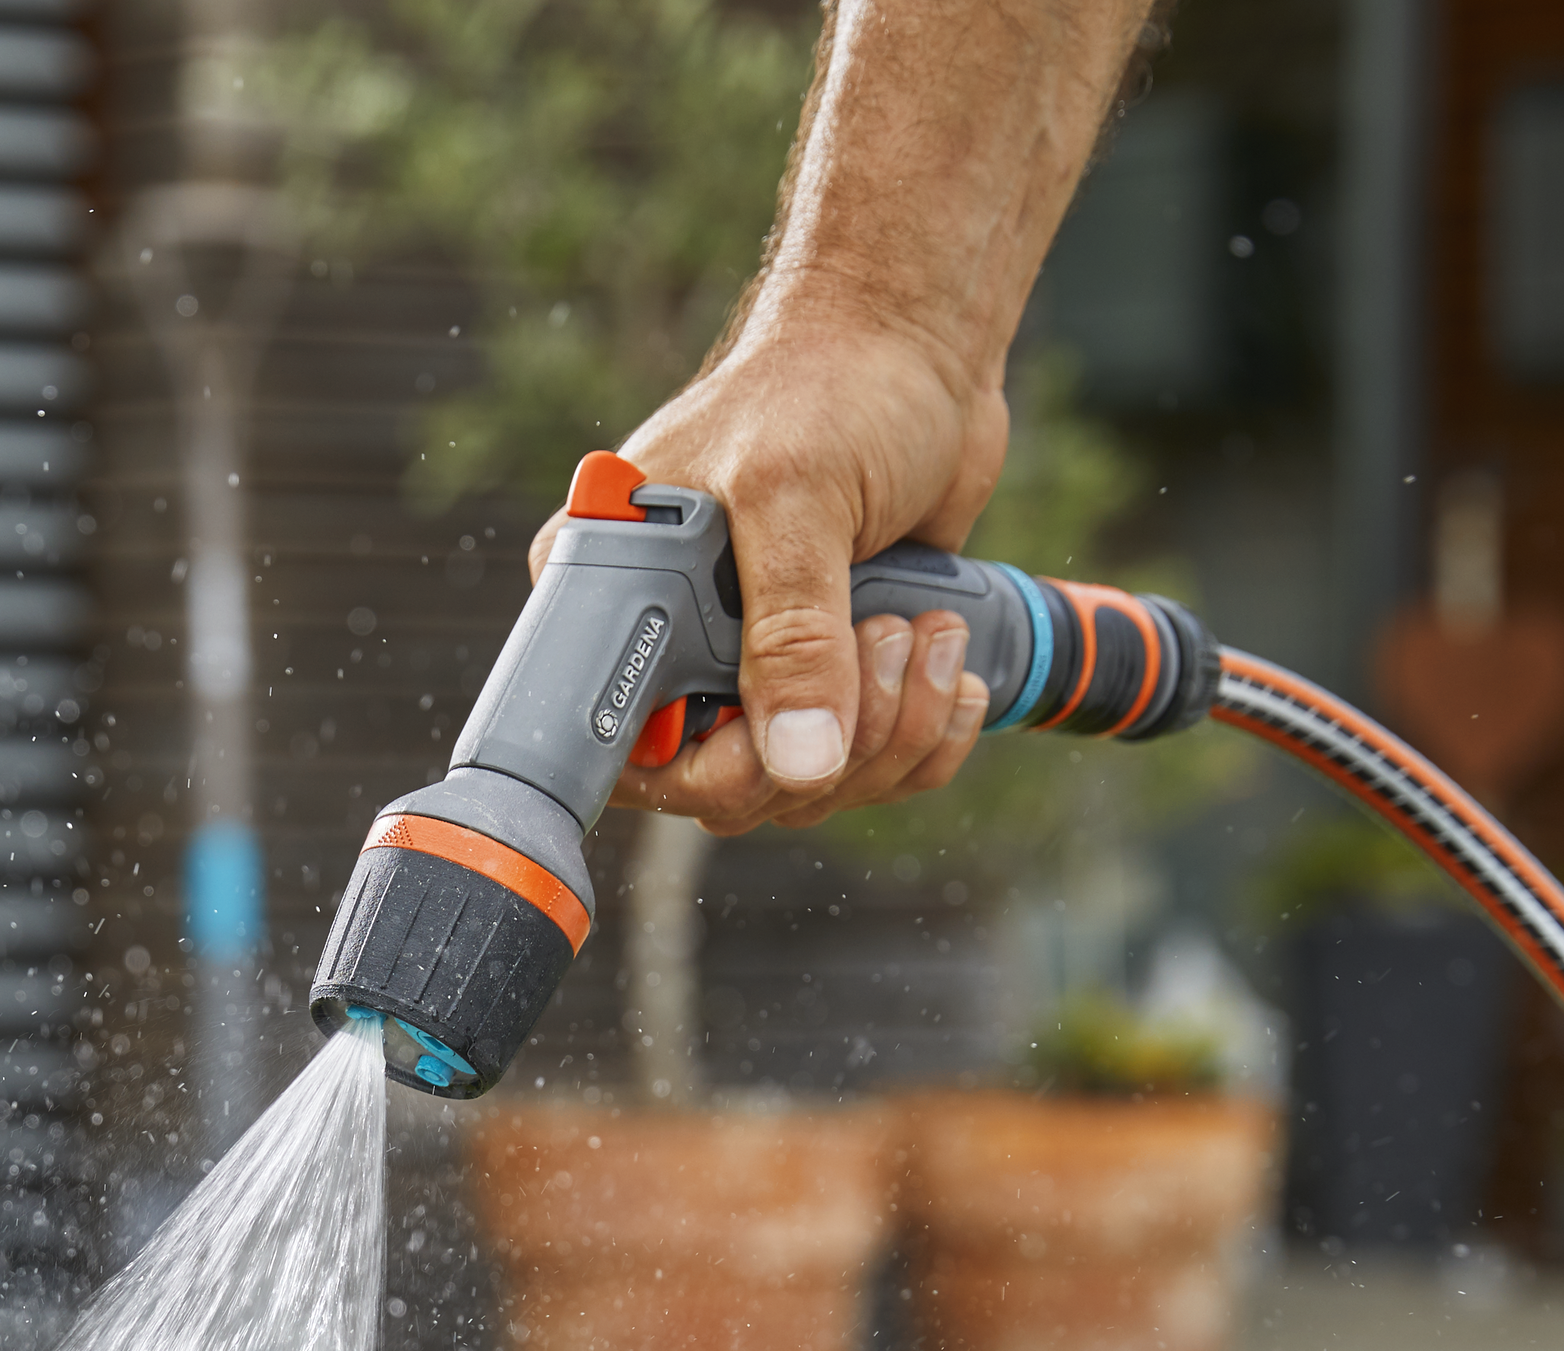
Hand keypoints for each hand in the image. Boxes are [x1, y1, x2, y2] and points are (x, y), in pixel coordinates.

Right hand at [535, 315, 1012, 835]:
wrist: (916, 347)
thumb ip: (792, 631)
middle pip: (729, 790)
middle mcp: (670, 650)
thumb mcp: (797, 497)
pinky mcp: (827, 677)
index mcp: (615, 597)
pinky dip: (924, 735)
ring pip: (808, 788)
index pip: (627, 752)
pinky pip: (867, 770)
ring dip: (893, 729)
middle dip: (833, 741)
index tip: (785, 725)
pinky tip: (948, 661)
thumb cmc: (833, 386)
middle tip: (883, 635)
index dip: (712, 766)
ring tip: (926, 629)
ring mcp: (751, 672)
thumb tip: (798, 764)